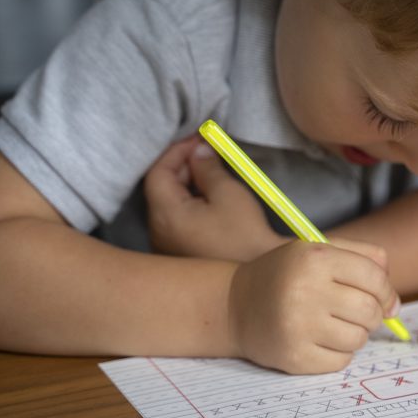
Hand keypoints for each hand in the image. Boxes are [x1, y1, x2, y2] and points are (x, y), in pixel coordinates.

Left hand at [144, 138, 285, 260]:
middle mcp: (159, 232)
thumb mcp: (229, 194)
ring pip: (169, 204)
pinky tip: (210, 199)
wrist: (259, 277)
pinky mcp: (180, 254)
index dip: (177, 151)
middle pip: (161, 188)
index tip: (199, 139)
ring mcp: (167, 246)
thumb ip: (208, 168)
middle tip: (208, 153)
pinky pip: (177, 221)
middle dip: (182, 166)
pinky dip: (189, 203)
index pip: (158, 172)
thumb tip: (199, 151)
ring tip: (212, 174)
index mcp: (166, 215)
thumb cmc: (246, 237)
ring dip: (187, 185)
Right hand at [229, 238, 400, 372]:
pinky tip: (321, 340)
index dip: (387, 291)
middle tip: (358, 313)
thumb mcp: (319, 251)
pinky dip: (339, 353)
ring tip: (335, 324)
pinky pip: (341, 361)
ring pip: (359, 339)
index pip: (374, 277)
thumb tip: (393, 300)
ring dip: (355, 334)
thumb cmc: (287, 276)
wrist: (235, 306)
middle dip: (373, 314)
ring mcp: (298, 327)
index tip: (386, 301)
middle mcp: (305, 292)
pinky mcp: (294, 357)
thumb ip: (364, 258)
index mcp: (314, 259)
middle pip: (370, 311)